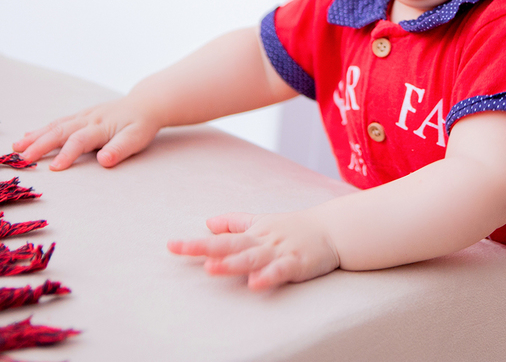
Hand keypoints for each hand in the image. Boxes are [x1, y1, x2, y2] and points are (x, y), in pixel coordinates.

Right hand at [13, 98, 160, 170]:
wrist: (146, 103)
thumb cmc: (141, 124)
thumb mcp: (137, 138)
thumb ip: (120, 149)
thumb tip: (103, 160)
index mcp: (102, 126)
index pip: (80, 141)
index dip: (67, 154)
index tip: (53, 169)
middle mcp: (89, 119)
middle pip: (60, 132)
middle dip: (40, 145)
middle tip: (22, 159)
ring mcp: (83, 116)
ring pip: (55, 126)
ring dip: (35, 136)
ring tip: (16, 148)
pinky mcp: (81, 116)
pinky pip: (58, 122)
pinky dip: (42, 130)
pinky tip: (28, 136)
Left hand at [168, 211, 340, 290]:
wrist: (334, 229)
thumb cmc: (295, 227)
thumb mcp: (262, 221)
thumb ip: (235, 222)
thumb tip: (208, 223)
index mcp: (254, 233)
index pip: (220, 238)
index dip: (196, 243)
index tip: (171, 246)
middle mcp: (263, 241)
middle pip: (231, 245)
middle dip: (206, 248)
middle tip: (183, 249)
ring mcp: (280, 251)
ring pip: (253, 257)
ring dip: (232, 262)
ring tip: (212, 268)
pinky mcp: (297, 262)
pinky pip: (281, 270)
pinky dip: (269, 276)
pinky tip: (255, 284)